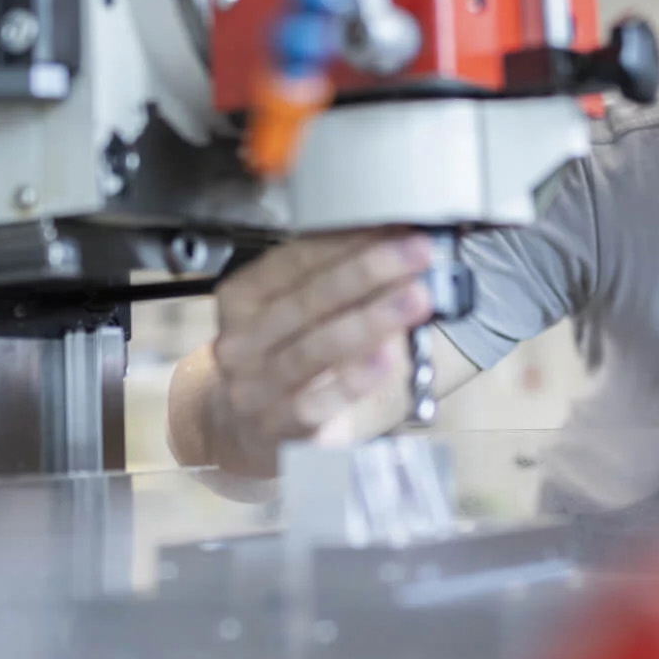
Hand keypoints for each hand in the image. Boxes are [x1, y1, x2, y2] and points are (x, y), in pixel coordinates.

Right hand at [201, 232, 435, 474]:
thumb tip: (396, 247)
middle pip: (307, 301)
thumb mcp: (293, 316)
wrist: (244, 432)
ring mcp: (255, 388)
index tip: (392, 226)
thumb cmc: (281, 360)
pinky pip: (318, 402)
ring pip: (314, 349)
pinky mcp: (279, 429)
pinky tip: (387, 357)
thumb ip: (336, 285)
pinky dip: (355, 379)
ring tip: (414, 298)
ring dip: (371, 319)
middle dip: (368, 271)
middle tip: (416, 253)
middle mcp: (241, 342)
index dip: (347, 240)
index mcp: (242, 299)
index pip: (294, 260)